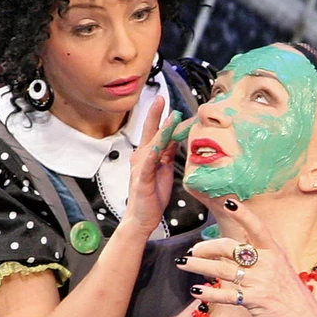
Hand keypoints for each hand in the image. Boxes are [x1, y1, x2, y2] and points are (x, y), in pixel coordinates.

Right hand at [121, 105, 180, 235]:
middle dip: (155, 114)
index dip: (161, 117)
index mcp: (147, 155)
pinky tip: (157, 145)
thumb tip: (176, 136)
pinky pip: (147, 165)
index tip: (166, 102)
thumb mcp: (164, 169)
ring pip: (152, 145)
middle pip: (150, 132)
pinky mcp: (142, 180)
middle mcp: (141, 157)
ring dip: (161, 131)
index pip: (155, 132)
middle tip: (160, 98)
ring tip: (170, 117)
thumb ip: (168, 152)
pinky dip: (152, 154)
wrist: (141, 218)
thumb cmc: (152, 195)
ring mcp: (140, 168)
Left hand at [175, 196, 316, 316]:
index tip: (228, 202)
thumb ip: (260, 257)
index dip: (243, 214)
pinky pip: (227, 294)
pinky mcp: (255, 300)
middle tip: (192, 251)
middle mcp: (267, 263)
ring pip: (222, 269)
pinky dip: (209, 292)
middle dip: (206, 247)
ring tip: (182, 264)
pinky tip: (196, 290)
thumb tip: (236, 248)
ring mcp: (261, 281)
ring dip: (198, 266)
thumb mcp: (280, 269)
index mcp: (274, 252)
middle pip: (230, 248)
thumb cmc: (290, 296)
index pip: (257, 227)